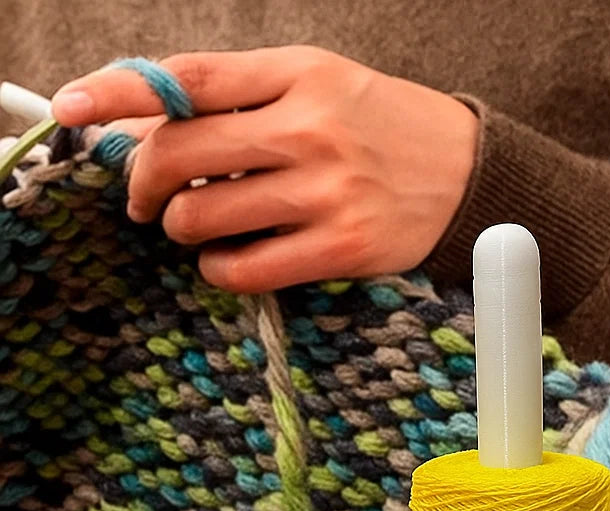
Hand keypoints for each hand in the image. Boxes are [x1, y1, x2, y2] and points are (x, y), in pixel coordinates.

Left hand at [51, 47, 479, 291]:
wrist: (470, 173)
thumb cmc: (384, 127)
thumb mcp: (320, 82)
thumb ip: (243, 95)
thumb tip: (154, 124)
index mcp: (298, 76)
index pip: (188, 81)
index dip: (119, 93)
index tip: (74, 108)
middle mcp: (309, 130)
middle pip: (181, 155)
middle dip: (145, 183)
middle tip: (149, 200)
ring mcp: (326, 193)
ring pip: (205, 217)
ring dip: (183, 228)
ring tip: (199, 228)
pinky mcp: (342, 248)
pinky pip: (247, 268)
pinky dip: (219, 269)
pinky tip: (228, 260)